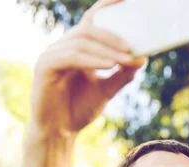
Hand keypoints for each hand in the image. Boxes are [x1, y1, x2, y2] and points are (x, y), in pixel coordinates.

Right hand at [23, 0, 146, 166]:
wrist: (59, 132)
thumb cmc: (79, 108)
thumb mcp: (107, 89)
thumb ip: (122, 73)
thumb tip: (143, 57)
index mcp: (78, 47)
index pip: (93, 20)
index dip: (108, 5)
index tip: (128, 0)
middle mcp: (63, 46)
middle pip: (89, 28)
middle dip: (114, 37)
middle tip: (135, 48)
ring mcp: (52, 54)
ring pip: (82, 42)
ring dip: (108, 50)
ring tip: (127, 60)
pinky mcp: (45, 66)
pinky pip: (71, 56)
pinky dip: (92, 60)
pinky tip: (108, 66)